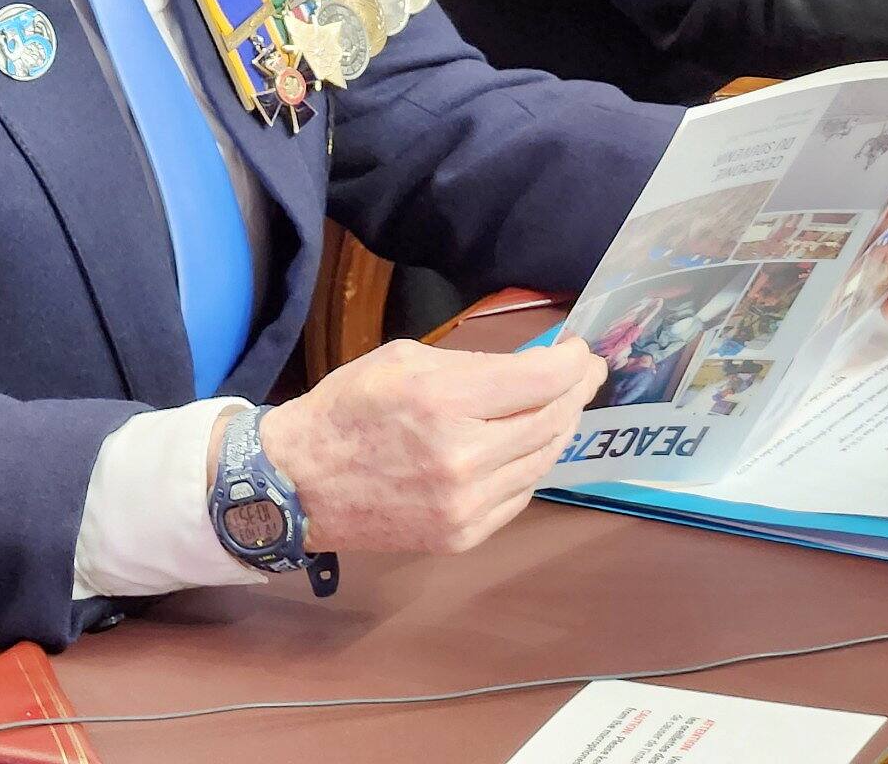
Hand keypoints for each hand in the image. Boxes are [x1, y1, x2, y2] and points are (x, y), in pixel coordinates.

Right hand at [248, 336, 604, 554]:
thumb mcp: (403, 359)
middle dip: (576, 392)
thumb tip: (531, 366)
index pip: (538, 380)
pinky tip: (526, 445)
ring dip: (559, 429)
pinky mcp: (463, 536)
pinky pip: (520, 494)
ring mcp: (465, 504)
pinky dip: (530, 464)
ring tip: (562, 406)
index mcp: (442, 399)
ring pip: (542, 461)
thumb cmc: (349, 407)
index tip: (581, 351)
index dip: (571, 363)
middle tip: (586, 374)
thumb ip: (471, 364)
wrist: (300, 483)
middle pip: (550, 421)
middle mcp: (462, 456)